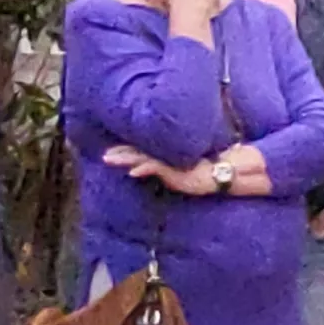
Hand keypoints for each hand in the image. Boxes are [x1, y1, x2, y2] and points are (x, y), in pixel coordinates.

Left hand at [103, 145, 223, 197]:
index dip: (126, 150)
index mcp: (164, 156)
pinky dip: (143, 169)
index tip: (112, 151)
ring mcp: (168, 162)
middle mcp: (164, 157)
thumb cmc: (201, 174)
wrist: (218, 174)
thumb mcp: (177, 174)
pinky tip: (132, 173)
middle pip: (137, 153)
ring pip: (141, 158)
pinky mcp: (173, 170)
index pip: (142, 151)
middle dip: (120, 153)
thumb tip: (144, 174)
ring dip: (124, 159)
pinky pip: (155, 168)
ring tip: (109, 160)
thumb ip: (164, 171)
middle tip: (105, 155)